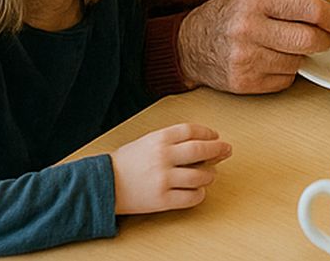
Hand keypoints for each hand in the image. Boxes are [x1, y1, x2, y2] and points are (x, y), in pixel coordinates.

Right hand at [111, 123, 231, 214]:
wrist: (102, 185)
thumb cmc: (127, 161)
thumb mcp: (148, 140)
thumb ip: (172, 139)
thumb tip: (203, 140)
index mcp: (159, 138)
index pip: (192, 130)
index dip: (208, 132)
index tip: (215, 136)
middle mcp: (163, 157)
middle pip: (200, 149)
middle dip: (218, 149)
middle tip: (227, 150)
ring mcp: (162, 179)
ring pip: (199, 175)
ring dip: (210, 175)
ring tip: (210, 175)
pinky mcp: (161, 200)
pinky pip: (189, 197)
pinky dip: (199, 194)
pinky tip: (199, 191)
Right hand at [175, 0, 329, 93]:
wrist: (188, 45)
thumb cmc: (225, 16)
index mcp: (256, 1)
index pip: (310, 9)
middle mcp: (250, 29)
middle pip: (308, 40)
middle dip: (325, 39)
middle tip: (328, 37)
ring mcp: (245, 59)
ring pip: (297, 62)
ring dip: (303, 56)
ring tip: (293, 46)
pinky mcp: (243, 83)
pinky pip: (284, 80)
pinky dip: (288, 72)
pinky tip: (277, 60)